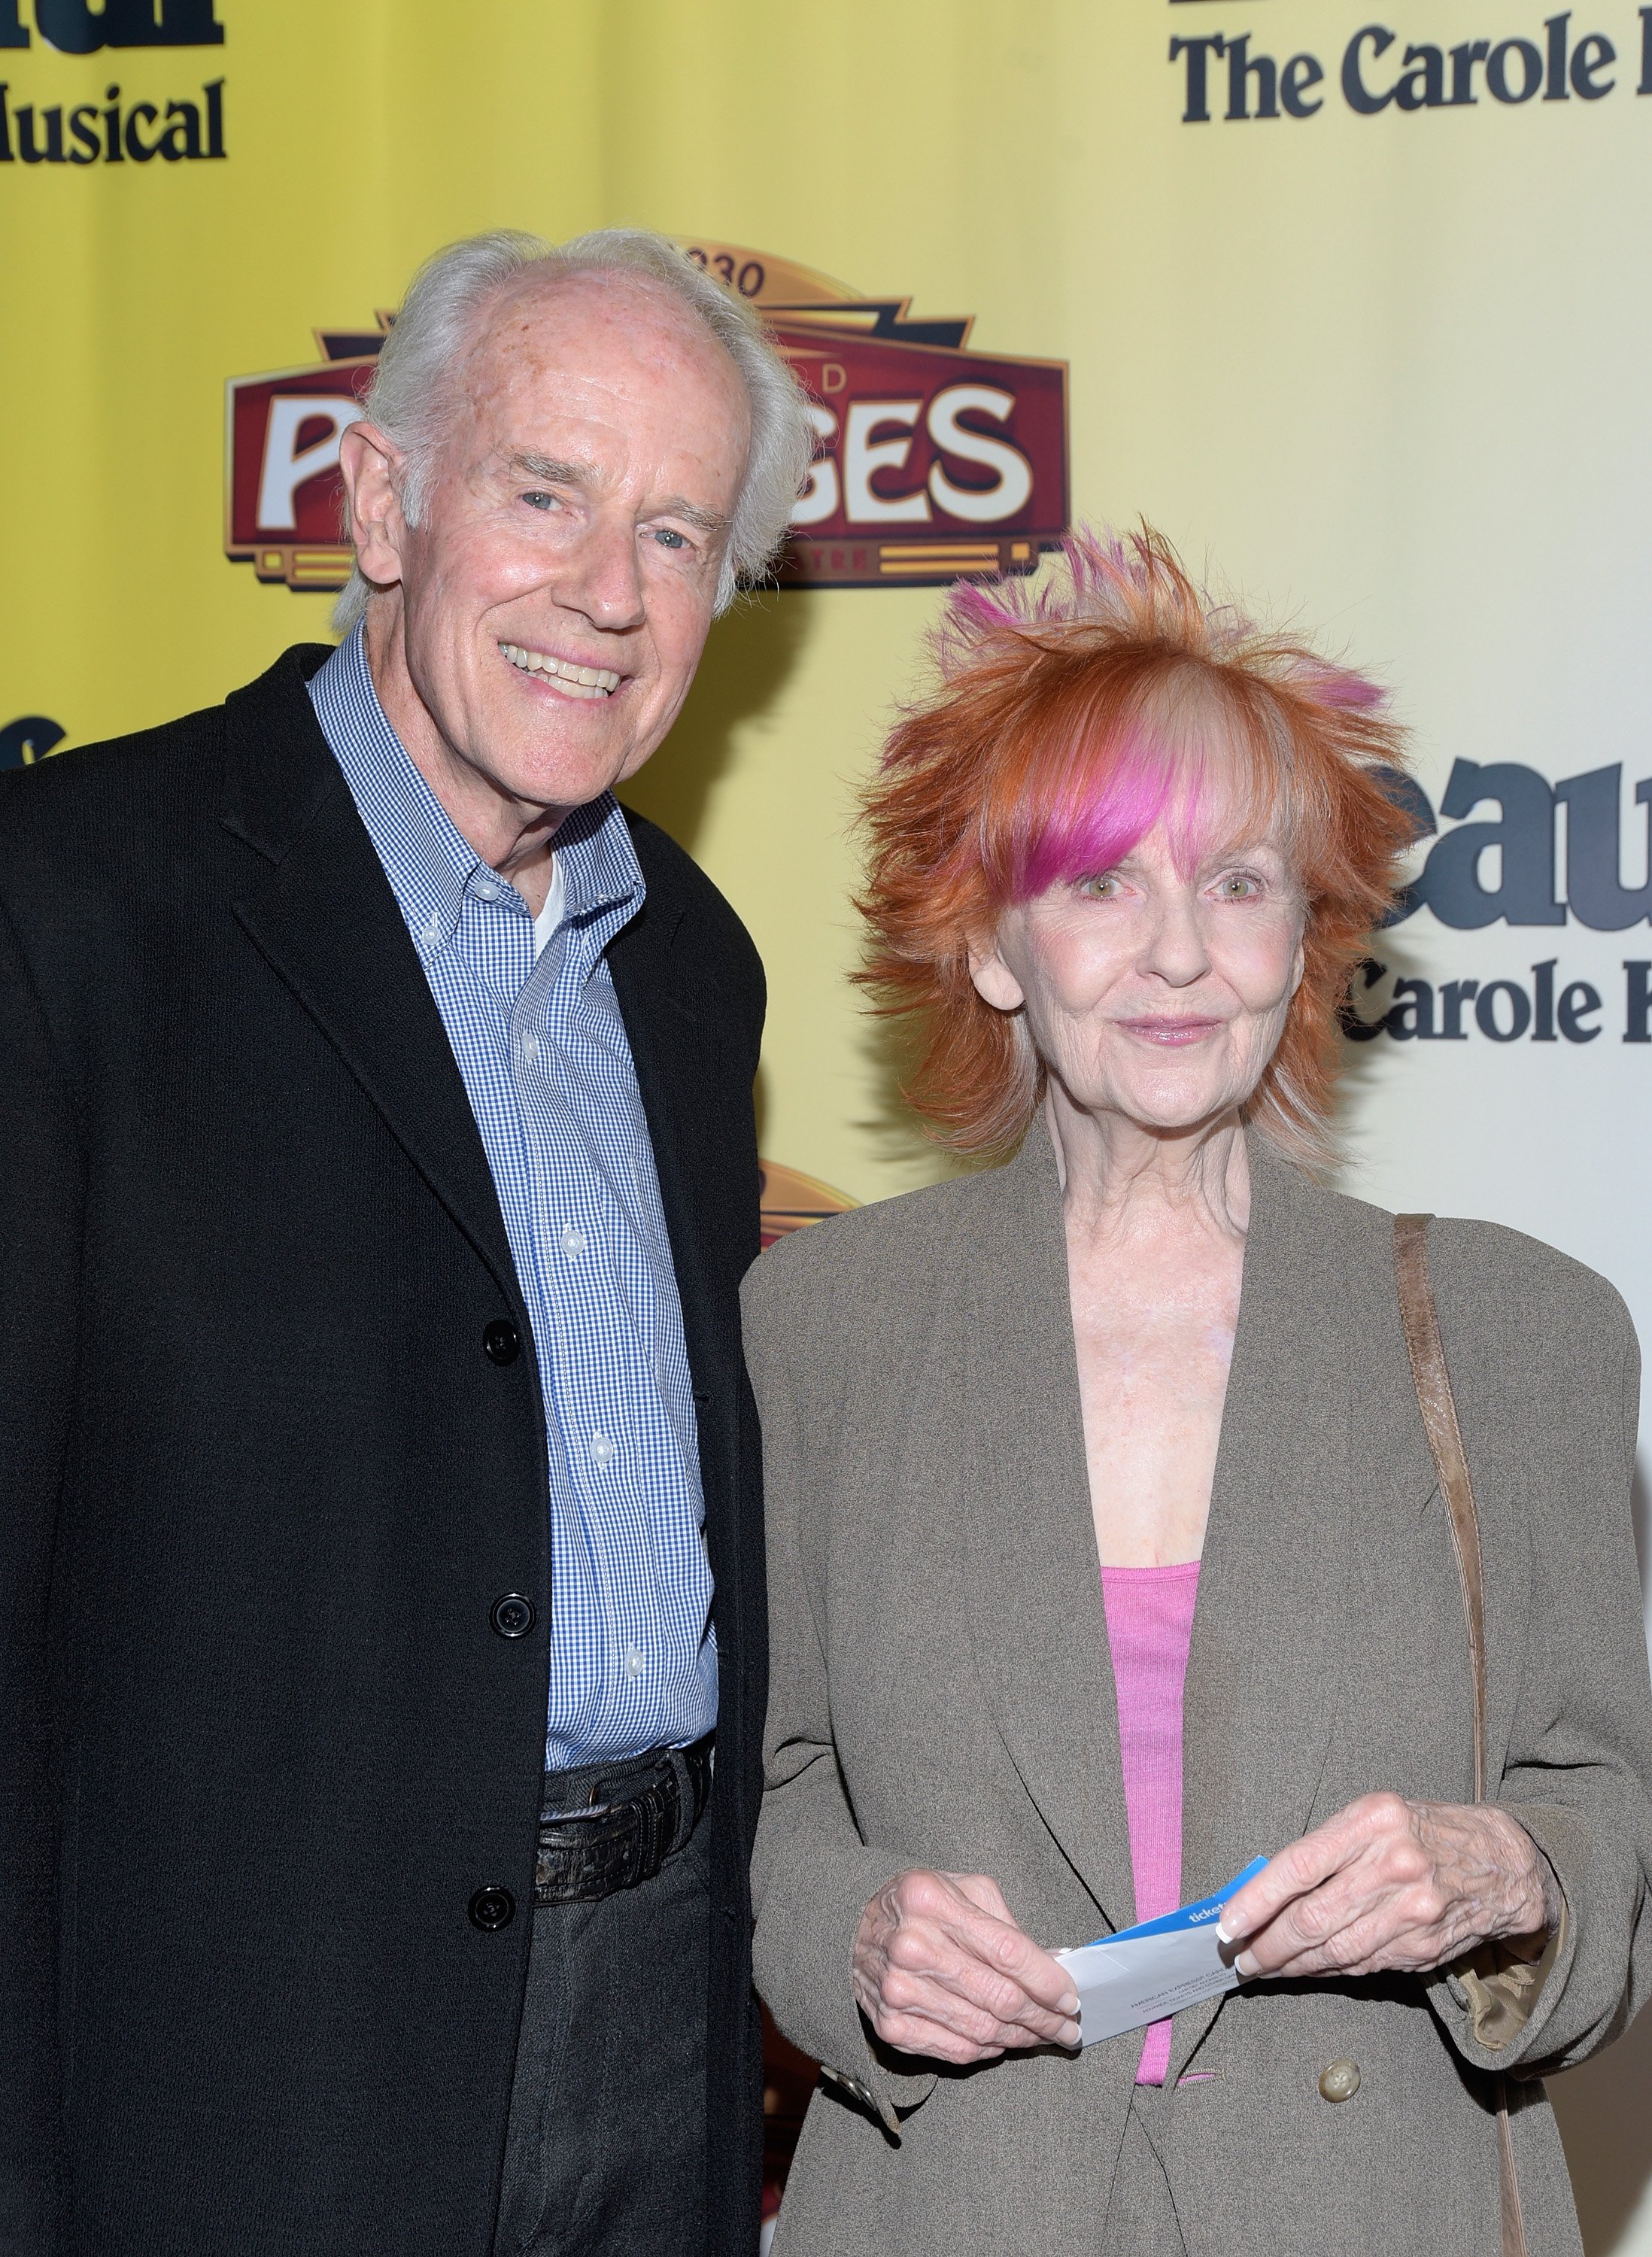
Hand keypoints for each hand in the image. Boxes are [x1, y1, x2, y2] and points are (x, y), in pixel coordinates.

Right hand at [852, 1869, 1080, 2064]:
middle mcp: (913, 1947)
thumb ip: (1005, 1923)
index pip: (1008, 1951)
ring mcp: (899, 1991)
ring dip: (1023, 2038)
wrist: (848, 1927)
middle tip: (1069, 2027)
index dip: (1048, 1980)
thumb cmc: (917, 1905)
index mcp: (932, 1901)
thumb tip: (1051, 1966)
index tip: (1071, 1997)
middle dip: (1045, 2018)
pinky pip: (956, 2051)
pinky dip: (989, 2051)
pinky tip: (1005, 2042)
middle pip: (1000, 1997)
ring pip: (983, 2030)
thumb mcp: (960, 1887)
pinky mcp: (891, 2026)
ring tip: (1044, 2036)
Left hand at [1218, 1793, 1560, 1982]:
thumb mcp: (1376, 1817)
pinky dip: (1327, 1971)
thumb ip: (1326, 1851)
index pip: (1300, 1865)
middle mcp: (1394, 1863)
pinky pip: (1362, 1965)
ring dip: (1291, 1965)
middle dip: (1267, 1944)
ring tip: (1264, 1967)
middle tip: (1240, 1957)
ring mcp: (1413, 1909)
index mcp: (1373, 1819)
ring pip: (1335, 1949)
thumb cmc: (1423, 1832)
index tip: (1228, 1924)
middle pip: (1312, 1916)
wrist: (1504, 1861)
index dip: (1257, 1900)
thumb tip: (1265, 1893)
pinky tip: (1306, 1970)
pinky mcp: (1424, 1945)